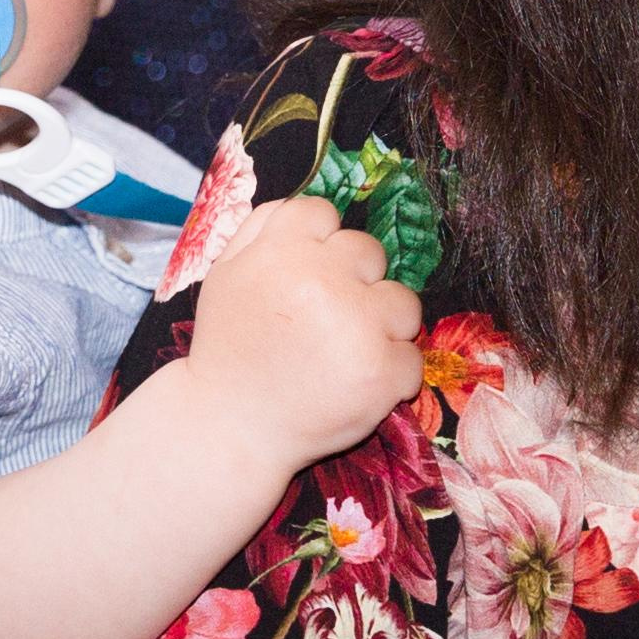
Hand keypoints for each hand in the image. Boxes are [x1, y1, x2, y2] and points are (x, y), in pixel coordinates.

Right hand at [185, 192, 422, 479]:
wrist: (230, 427)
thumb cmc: (230, 347)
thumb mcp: (226, 275)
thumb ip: (261, 230)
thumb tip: (311, 211)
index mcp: (281, 251)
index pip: (323, 214)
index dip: (317, 247)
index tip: (304, 279)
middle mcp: (323, 281)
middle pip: (370, 252)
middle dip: (354, 283)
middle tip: (324, 321)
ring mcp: (358, 327)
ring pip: (404, 303)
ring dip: (383, 326)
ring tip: (346, 354)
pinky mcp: (382, 373)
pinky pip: (412, 360)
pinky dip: (390, 376)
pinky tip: (353, 386)